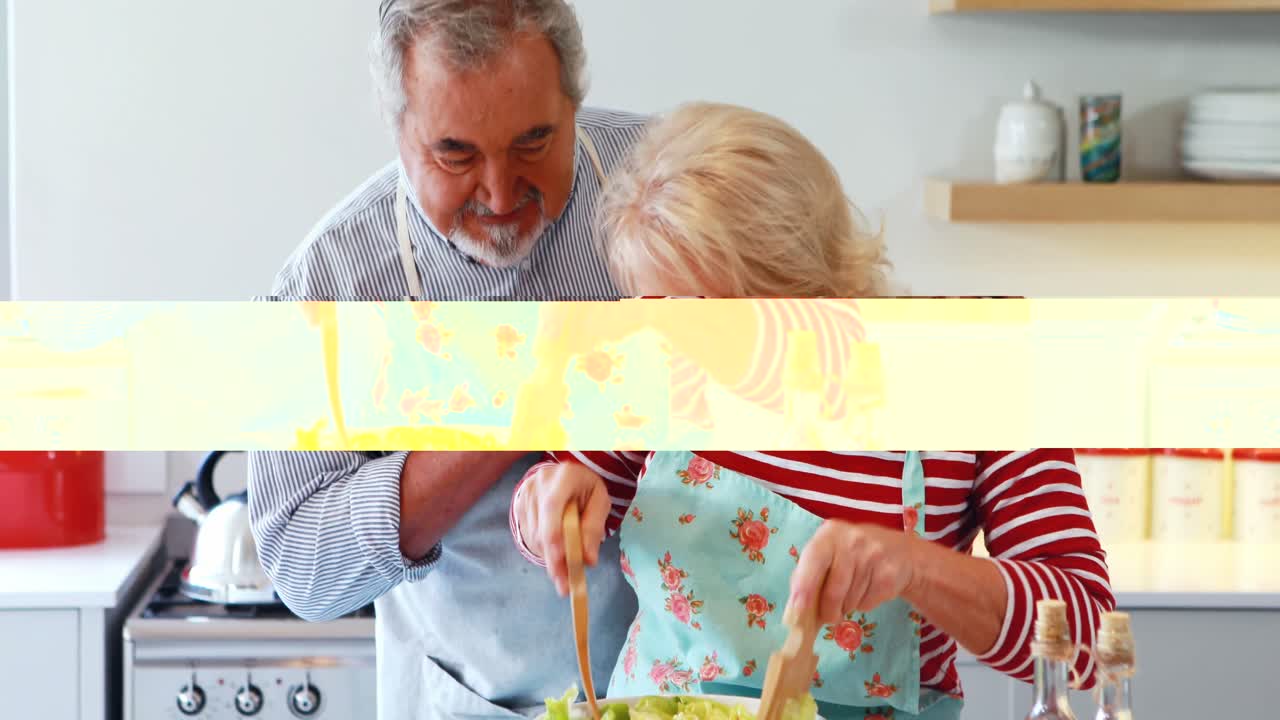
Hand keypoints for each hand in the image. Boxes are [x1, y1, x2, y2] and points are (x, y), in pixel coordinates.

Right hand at [515, 462, 610, 596]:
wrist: (566, 473)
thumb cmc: (586, 488)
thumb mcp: (600, 502)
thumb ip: (594, 528)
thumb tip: (588, 560)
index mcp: (564, 477)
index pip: (553, 507)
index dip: (554, 536)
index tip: (561, 563)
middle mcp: (539, 484)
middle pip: (541, 528)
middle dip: (554, 560)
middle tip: (565, 586)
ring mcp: (525, 495)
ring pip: (534, 536)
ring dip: (549, 558)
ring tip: (564, 575)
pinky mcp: (518, 507)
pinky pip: (529, 536)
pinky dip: (543, 550)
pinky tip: (556, 555)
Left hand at [788, 520, 919, 624]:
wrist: (901, 551)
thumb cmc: (854, 553)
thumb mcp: (831, 552)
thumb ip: (810, 572)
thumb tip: (796, 606)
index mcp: (831, 533)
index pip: (814, 559)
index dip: (804, 585)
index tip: (798, 607)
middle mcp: (852, 541)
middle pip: (833, 591)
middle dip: (828, 610)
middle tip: (828, 616)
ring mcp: (873, 556)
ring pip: (850, 601)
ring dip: (847, 606)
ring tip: (853, 591)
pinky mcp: (889, 575)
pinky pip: (867, 604)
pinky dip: (864, 604)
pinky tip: (869, 589)